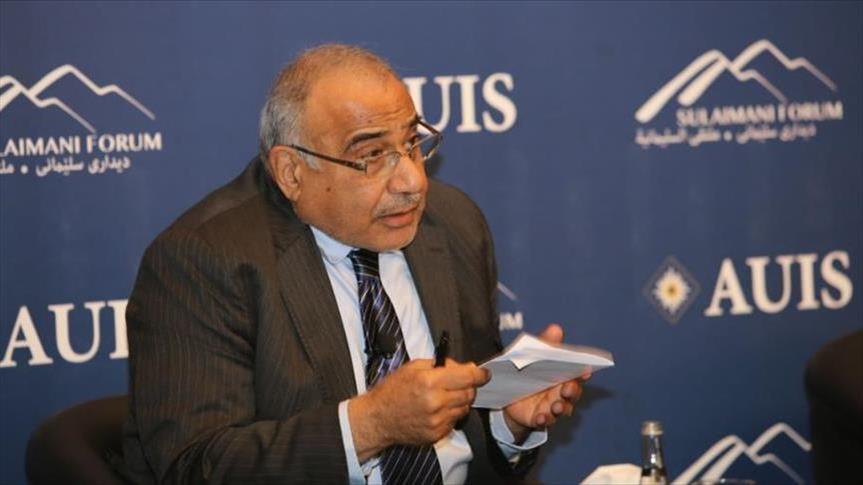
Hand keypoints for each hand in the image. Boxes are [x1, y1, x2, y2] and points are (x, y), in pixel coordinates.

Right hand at [349, 358, 489, 460]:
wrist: (378, 418)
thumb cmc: (392, 391)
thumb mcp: (412, 367)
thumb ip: (439, 364)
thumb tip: (462, 366)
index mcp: (429, 381)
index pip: (467, 376)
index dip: (479, 373)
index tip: (484, 373)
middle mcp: (435, 402)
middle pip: (469, 393)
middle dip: (469, 386)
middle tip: (461, 383)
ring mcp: (436, 421)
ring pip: (464, 408)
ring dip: (460, 401)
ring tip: (445, 396)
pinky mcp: (436, 434)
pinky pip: (454, 422)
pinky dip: (451, 414)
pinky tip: (438, 409)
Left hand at [502, 323, 588, 441]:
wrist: (508, 394)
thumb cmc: (527, 372)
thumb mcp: (533, 356)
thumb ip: (545, 344)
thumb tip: (556, 328)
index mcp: (562, 376)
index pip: (577, 374)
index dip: (583, 372)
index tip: (586, 370)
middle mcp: (560, 393)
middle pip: (572, 393)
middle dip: (572, 391)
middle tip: (568, 388)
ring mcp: (551, 406)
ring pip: (562, 409)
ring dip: (560, 408)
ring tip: (556, 406)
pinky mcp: (539, 417)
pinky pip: (545, 421)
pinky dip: (544, 419)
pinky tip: (541, 417)